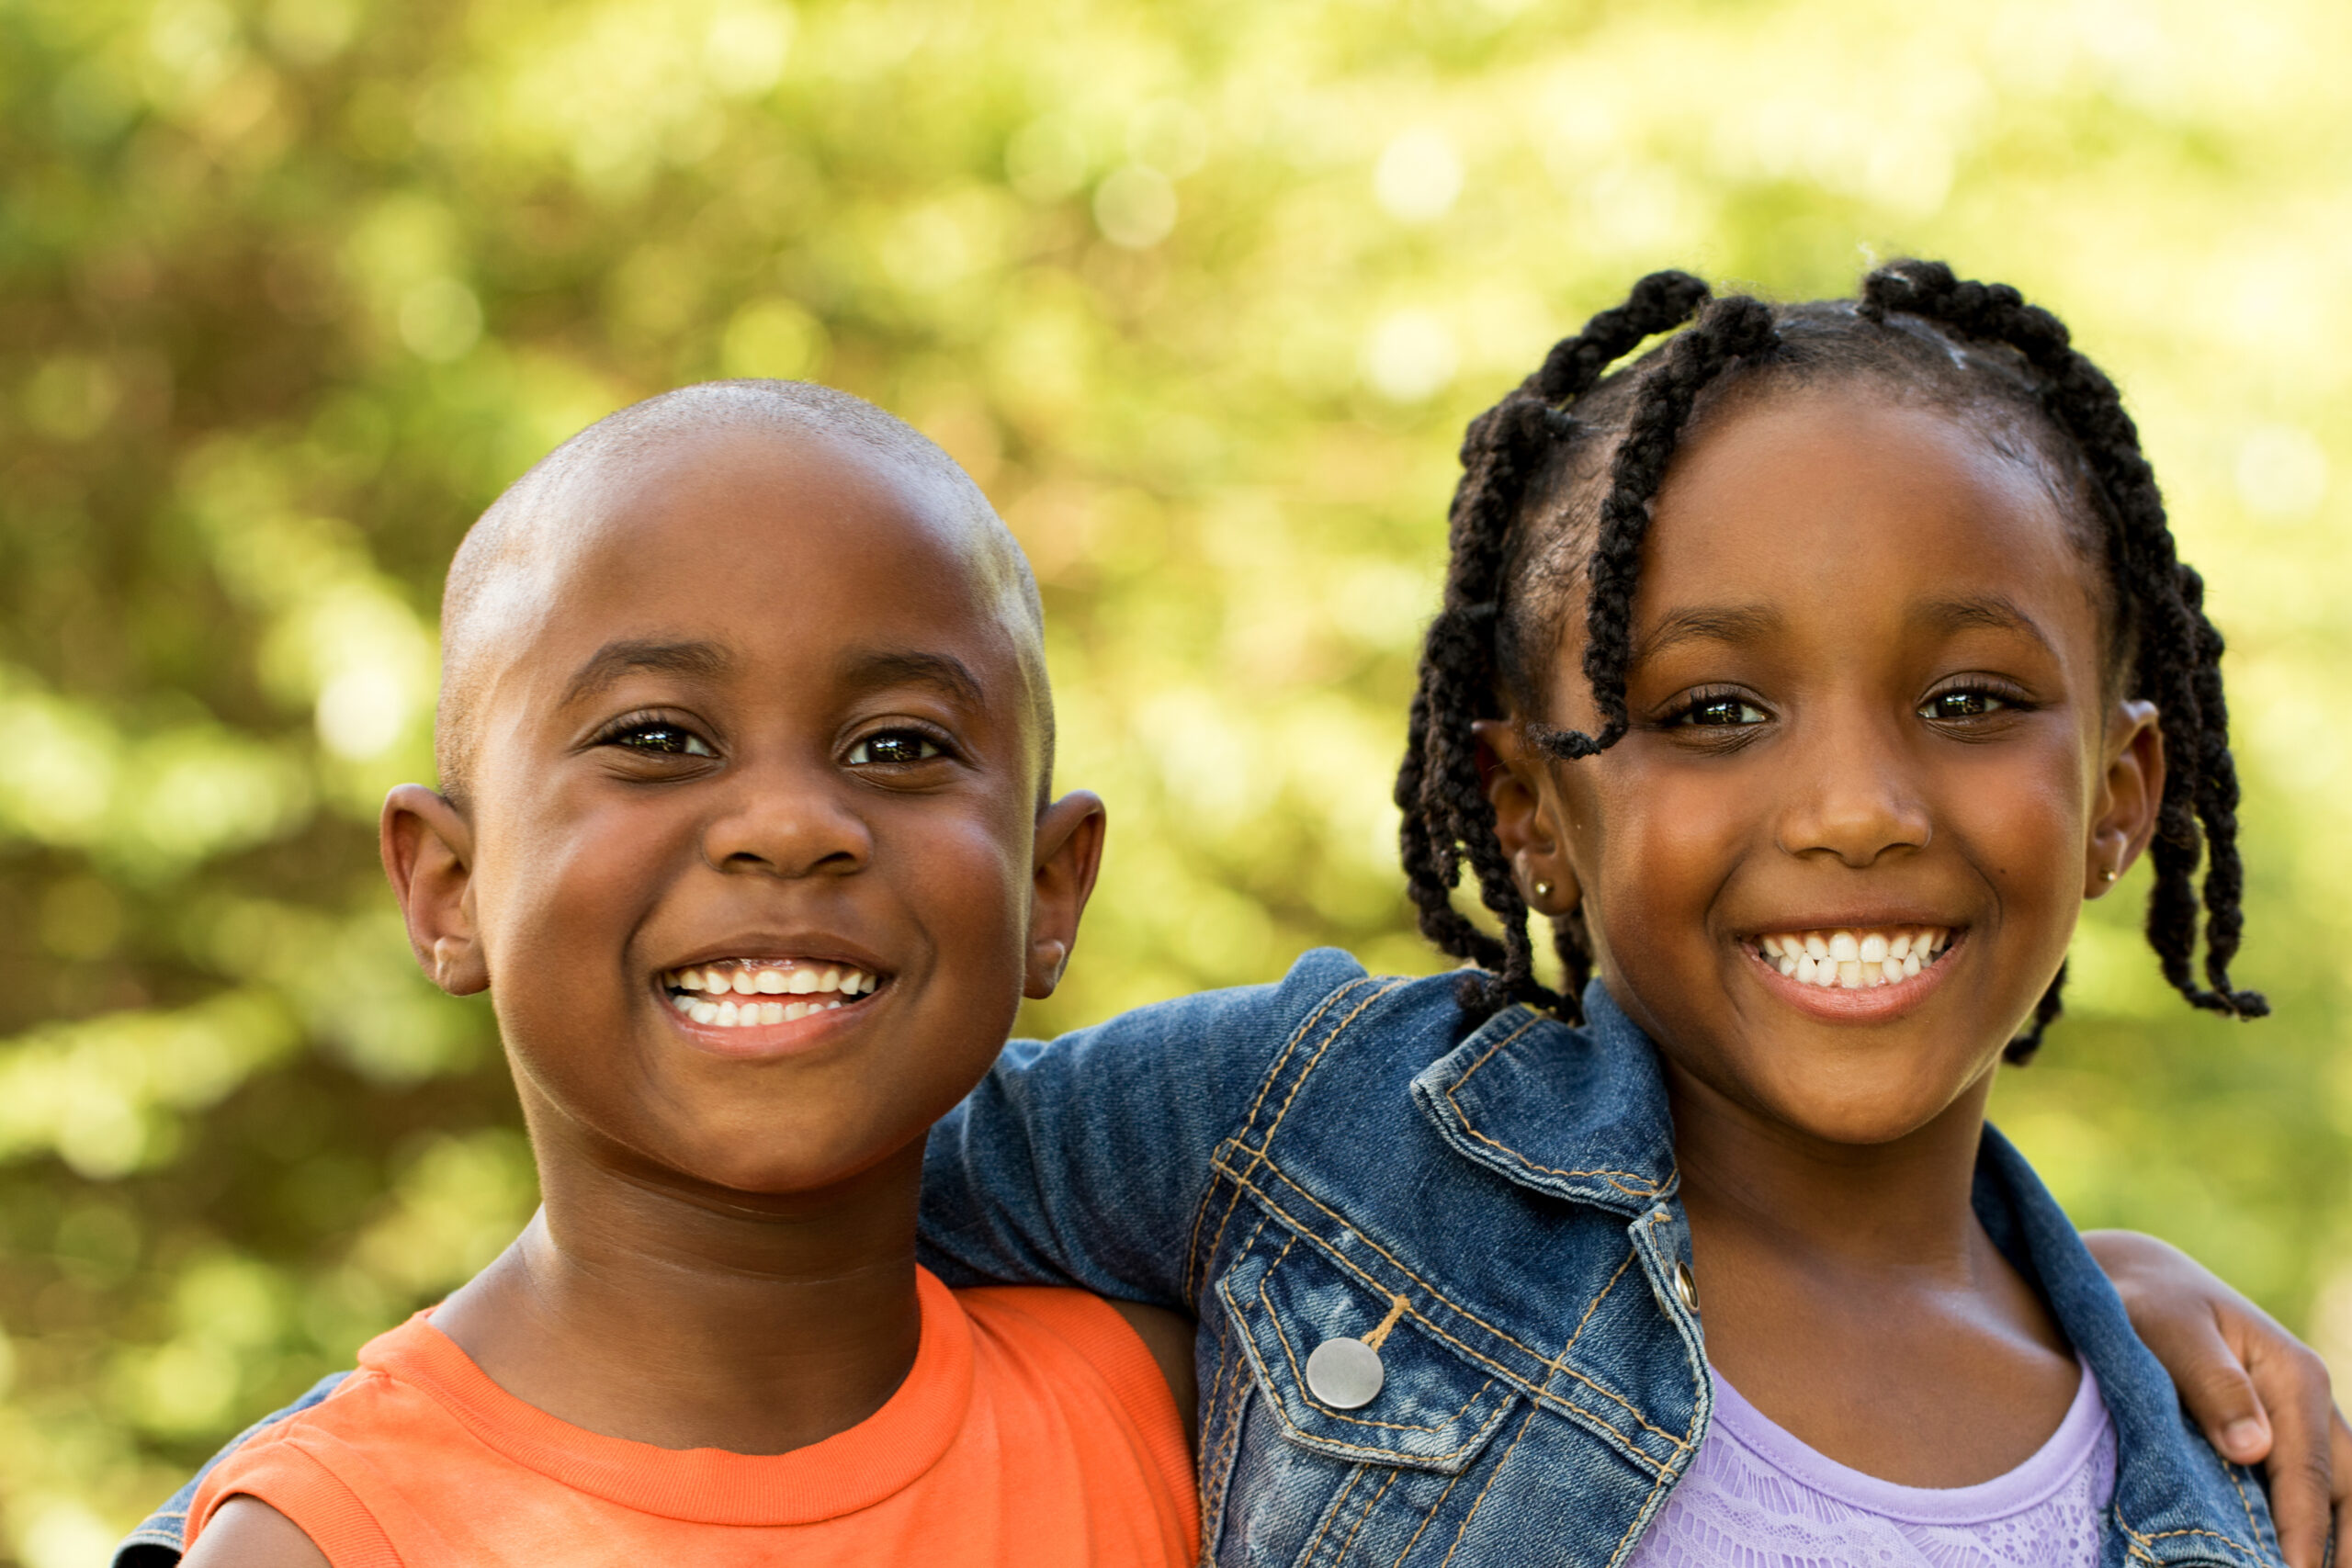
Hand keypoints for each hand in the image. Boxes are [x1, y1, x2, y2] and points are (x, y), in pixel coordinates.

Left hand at [2086, 1229, 2348, 1567]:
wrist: (2137, 1280)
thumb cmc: (2146, 1303)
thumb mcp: (2168, 1329)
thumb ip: (2211, 1384)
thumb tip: (2254, 1449)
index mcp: (2295, 1376)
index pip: (2309, 1473)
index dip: (2302, 1532)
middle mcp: (2310, 1401)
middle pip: (2339, 1492)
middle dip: (2327, 1547)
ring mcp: (2300, 1420)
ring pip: (2332, 1494)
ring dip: (2323, 1539)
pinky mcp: (2278, 1434)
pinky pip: (2304, 1487)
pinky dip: (2300, 1523)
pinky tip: (2276, 1553)